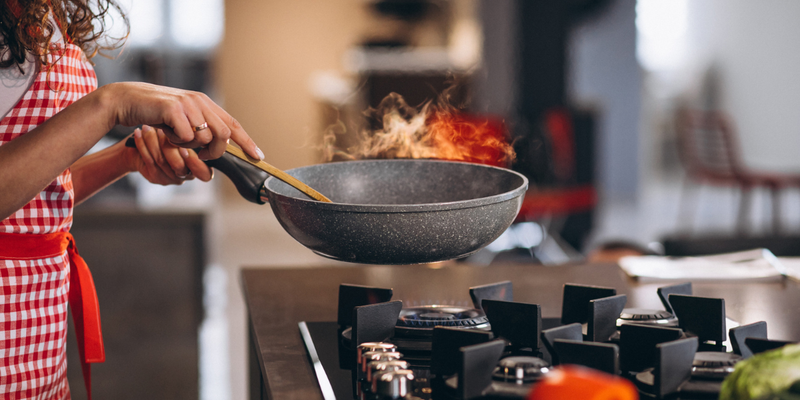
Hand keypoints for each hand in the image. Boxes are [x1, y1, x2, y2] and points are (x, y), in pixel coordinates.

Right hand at [107, 82, 263, 160]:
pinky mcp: (174, 109)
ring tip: (175, 138)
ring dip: (190, 146)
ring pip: (205, 138)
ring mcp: (188, 104)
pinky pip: (187, 137)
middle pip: (224, 135)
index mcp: (205, 103)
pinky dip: (177, 142)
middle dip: (214, 152)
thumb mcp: (182, 119)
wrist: (127, 101)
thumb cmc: (153, 113)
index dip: (246, 141)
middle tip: (200, 156)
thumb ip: (201, 127)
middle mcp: (200, 101)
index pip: (232, 124)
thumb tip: (220, 146)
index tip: (258, 156)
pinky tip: (167, 133)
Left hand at [124, 125, 213, 184]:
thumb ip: (203, 132)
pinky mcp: (154, 176)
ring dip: (153, 141)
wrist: (146, 146)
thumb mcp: (191, 132)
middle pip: (180, 167)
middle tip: (163, 131)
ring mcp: (170, 178)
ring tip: (147, 126)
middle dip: (170, 147)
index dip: (195, 161)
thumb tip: (210, 124)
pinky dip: (142, 144)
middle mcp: (187, 174)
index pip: (205, 174)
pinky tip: (139, 132)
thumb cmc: (171, 135)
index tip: (184, 144)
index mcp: (201, 167)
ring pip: (161, 161)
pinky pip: (148, 160)